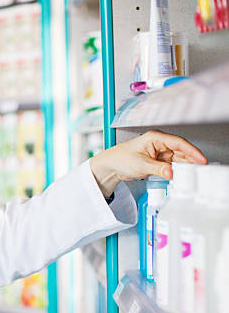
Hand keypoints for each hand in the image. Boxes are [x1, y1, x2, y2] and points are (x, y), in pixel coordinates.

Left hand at [89, 130, 207, 196]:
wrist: (110, 166)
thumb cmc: (120, 159)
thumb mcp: (140, 165)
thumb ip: (158, 169)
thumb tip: (171, 172)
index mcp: (155, 138)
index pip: (179, 142)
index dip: (192, 151)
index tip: (201, 159)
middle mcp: (159, 143)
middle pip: (181, 150)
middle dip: (191, 159)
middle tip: (200, 169)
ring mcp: (159, 152)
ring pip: (178, 158)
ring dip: (184, 166)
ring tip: (192, 173)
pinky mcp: (157, 161)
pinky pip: (171, 164)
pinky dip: (177, 170)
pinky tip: (181, 175)